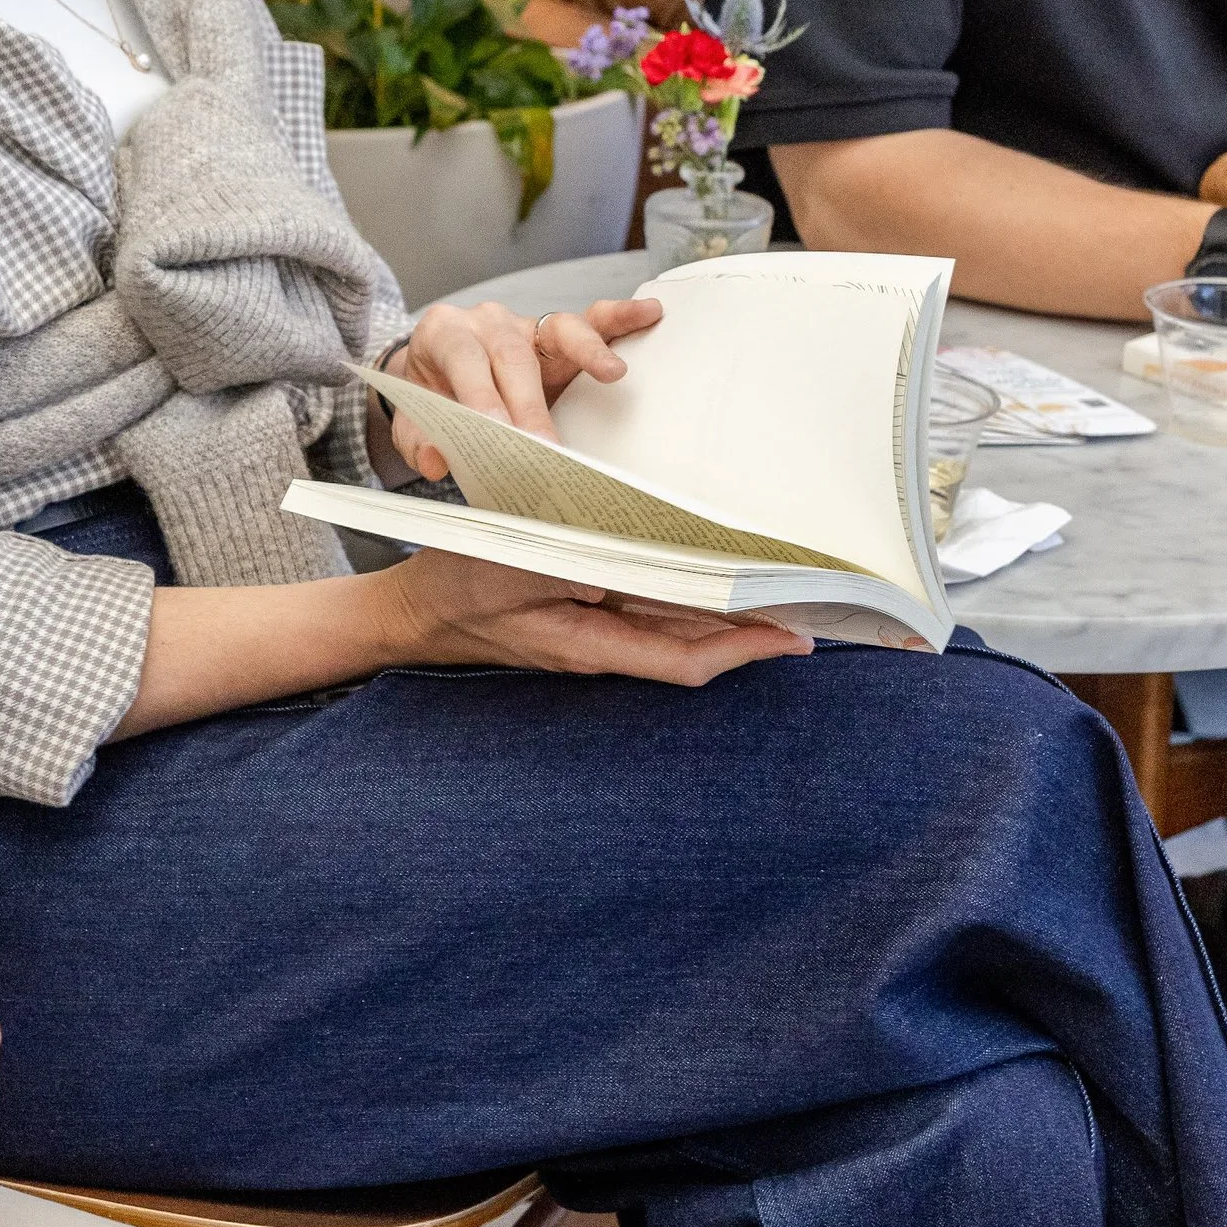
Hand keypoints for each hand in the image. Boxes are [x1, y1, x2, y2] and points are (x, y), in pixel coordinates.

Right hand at [371, 541, 811, 685]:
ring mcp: (594, 632)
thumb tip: (622, 573)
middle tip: (814, 609)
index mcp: (587, 643)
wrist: (413, 612)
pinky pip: (652, 614)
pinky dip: (692, 602)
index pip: (684, 660)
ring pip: (679, 630)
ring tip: (785, 596)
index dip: (743, 650)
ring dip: (731, 616)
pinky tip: (718, 583)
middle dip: (753, 630)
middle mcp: (601, 644)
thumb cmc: (455, 585)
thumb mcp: (506, 567)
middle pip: (694, 645)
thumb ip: (567, 570)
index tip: (793, 637)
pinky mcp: (586, 614)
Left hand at [378, 297, 661, 482]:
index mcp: (445, 334)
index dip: (483, 396)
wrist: (435, 373)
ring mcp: (528, 325)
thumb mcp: (412, 419)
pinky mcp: (559, 336)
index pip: (465, 360)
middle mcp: (488, 321)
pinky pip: (591, 321)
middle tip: (548, 448)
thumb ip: (418, 439)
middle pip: (514, 356)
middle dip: (532, 404)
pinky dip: (620, 318)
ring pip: (559, 328)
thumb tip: (437, 460)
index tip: (500, 434)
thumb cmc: (431, 394)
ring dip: (588, 351)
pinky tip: (649, 315)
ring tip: (614, 373)